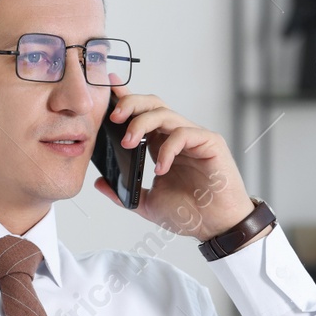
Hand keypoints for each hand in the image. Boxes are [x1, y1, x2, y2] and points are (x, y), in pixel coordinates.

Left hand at [96, 85, 256, 240]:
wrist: (216, 227)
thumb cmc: (189, 213)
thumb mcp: (147, 204)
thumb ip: (123, 193)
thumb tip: (99, 183)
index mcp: (161, 145)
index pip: (142, 114)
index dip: (126, 98)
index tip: (107, 89)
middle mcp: (176, 137)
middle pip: (153, 104)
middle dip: (131, 103)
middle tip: (114, 118)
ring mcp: (194, 138)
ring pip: (165, 114)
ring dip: (142, 124)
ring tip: (128, 143)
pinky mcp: (210, 143)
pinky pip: (184, 133)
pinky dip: (167, 149)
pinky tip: (161, 169)